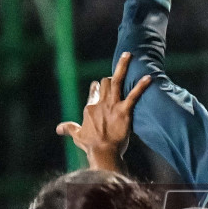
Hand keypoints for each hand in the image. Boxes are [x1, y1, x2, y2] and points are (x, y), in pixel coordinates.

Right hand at [56, 52, 151, 171]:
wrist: (103, 153)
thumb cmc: (91, 146)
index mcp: (90, 108)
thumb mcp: (77, 135)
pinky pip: (134, 95)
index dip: (96, 87)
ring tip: (129, 55)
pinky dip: (141, 86)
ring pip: (116, 80)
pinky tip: (149, 77)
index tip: (98, 85)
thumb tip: (58, 128)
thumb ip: (68, 128)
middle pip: (105, 82)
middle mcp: (100, 103)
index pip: (94, 91)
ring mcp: (112, 106)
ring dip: (122, 66)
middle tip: (117, 76)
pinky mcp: (124, 112)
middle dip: (110, 78)